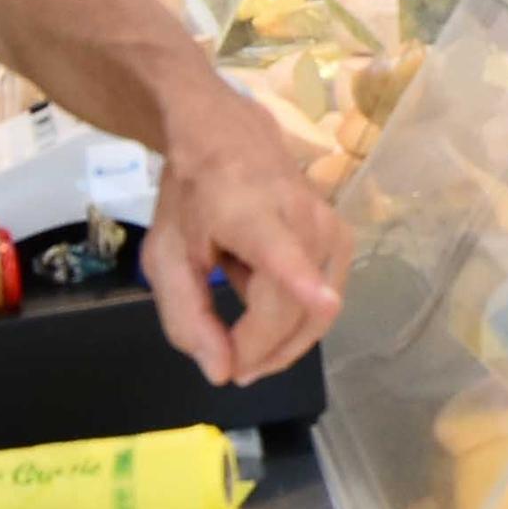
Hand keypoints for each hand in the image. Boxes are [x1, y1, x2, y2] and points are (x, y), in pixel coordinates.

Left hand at [141, 79, 348, 385]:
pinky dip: (299, 323)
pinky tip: (270, 322)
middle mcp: (300, 215)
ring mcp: (328, 224)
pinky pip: (328, 299)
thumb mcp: (166, 256)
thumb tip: (223, 372)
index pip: (282, 246)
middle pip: (293, 305)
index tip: (321, 299)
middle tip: (230, 369)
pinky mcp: (341, 237)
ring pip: (317, 311)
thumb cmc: (192, 195)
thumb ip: (187, 316)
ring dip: (283, 345)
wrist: (227, 136)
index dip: (301, 277)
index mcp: (249, 212)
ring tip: (247, 352)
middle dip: (262, 351)